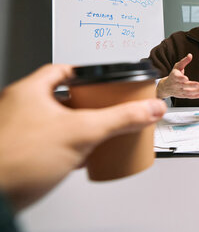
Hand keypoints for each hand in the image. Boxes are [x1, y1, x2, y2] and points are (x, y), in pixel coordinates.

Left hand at [0, 64, 166, 210]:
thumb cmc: (17, 160)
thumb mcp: (82, 132)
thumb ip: (121, 118)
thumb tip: (150, 109)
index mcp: (29, 91)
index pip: (65, 70)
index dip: (89, 74)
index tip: (106, 80)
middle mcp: (22, 107)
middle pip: (66, 97)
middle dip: (91, 104)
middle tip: (110, 107)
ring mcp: (21, 131)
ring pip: (60, 122)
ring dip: (83, 127)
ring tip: (103, 131)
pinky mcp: (24, 154)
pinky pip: (55, 144)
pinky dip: (73, 146)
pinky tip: (86, 155)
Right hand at [156, 54, 198, 98]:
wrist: (166, 87)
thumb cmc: (173, 75)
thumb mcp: (177, 67)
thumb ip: (184, 61)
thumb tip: (190, 55)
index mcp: (174, 76)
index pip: (177, 78)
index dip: (181, 79)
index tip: (186, 78)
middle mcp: (176, 85)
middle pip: (184, 86)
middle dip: (192, 85)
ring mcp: (179, 91)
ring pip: (188, 92)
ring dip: (197, 91)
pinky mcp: (182, 96)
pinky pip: (190, 97)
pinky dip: (196, 96)